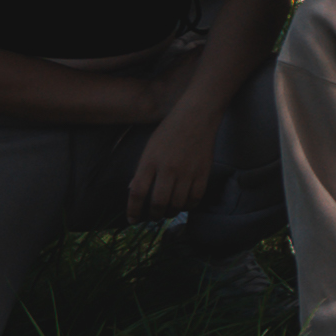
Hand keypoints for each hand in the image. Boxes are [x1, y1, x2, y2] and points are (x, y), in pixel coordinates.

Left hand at [122, 100, 223, 221]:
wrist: (197, 116)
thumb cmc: (170, 130)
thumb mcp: (149, 147)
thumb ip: (142, 169)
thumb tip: (134, 190)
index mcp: (150, 161)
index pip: (137, 192)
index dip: (133, 210)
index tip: (131, 220)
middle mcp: (168, 168)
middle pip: (158, 203)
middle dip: (153, 215)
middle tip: (152, 217)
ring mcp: (187, 171)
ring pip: (177, 203)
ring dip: (170, 212)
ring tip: (167, 212)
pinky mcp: (203, 172)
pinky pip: (195, 198)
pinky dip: (188, 206)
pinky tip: (183, 205)